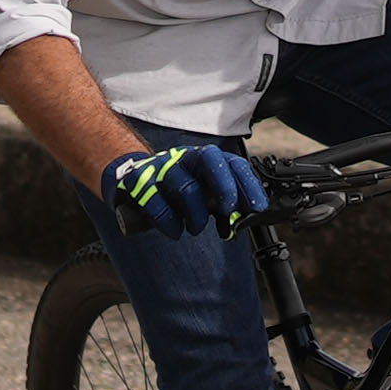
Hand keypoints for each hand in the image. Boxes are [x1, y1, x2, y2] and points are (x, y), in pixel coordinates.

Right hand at [102, 144, 267, 236]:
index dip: (248, 184)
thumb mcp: (203, 194)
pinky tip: (175, 232)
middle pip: (210, 159)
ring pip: (186, 187)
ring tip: (197, 228)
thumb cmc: (176, 191)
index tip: (258, 207)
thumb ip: (225, 206)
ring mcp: (161, 167)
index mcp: (205, 159)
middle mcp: (185, 157)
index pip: (233, 163)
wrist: (132, 182)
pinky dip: (169, 222)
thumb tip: (246, 221)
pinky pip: (157, 203)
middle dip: (225, 186)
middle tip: (229, 211)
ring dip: (197, 215)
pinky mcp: (138, 182)